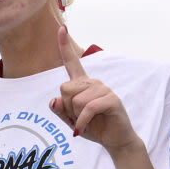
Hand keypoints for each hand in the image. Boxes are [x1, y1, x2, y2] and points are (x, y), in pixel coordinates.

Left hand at [49, 24, 139, 154]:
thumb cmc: (93, 127)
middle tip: (79, 117)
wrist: (114, 140)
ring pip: (76, 100)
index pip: (72, 62)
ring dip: (76, 116)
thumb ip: (60, 110)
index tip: (61, 28)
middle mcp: (92, 83)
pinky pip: (88, 108)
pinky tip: (84, 128)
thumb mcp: (70, 120)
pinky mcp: (112, 99)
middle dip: (67, 108)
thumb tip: (55, 99)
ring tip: (87, 122)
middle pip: (65, 88)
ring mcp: (103, 89)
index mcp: (82, 84)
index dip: (65, 46)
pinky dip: (82, 121)